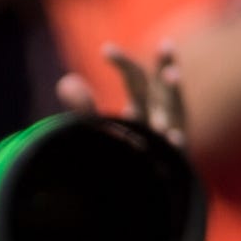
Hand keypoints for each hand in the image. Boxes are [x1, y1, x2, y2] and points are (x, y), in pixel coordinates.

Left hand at [56, 44, 187, 150]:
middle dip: (164, 65)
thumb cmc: (119, 157)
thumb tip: (65, 82)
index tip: (104, 50)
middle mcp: (158, 118)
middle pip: (162, 87)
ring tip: (171, 76)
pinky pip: (174, 149)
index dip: (122, 62)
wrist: (135, 195)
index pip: (135, 77)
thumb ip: (84, 106)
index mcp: (141, 108)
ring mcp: (168, 137)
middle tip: (163, 45)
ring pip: (175, 110)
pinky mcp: (173, 160)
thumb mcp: (101, 128)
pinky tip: (172, 136)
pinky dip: (173, 141)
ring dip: (173, 93)